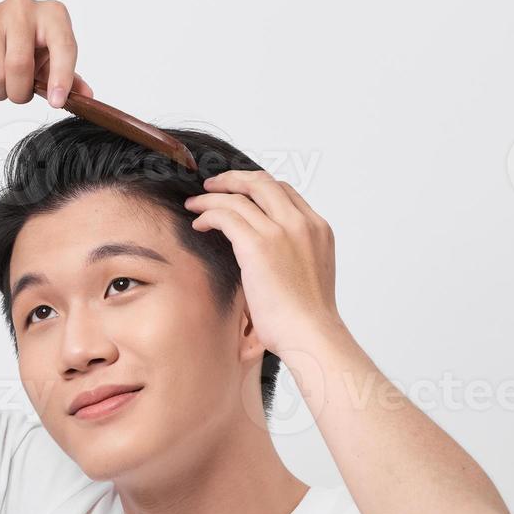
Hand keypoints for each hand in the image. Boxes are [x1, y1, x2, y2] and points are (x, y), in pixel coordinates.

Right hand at [0, 0, 93, 107]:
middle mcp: (23, 6)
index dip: (61, 77)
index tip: (57, 102)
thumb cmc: (19, 52)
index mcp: (52, 15)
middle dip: (18, 93)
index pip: (63, 46)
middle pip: (20, 64)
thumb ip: (67, 80)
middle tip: (17, 94)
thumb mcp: (46, 65)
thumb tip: (86, 96)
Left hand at [184, 170, 341, 353]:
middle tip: (212, 185)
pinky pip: (225, 215)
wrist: (311, 334)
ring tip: (195, 204)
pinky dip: (208, 214)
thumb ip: (292, 255)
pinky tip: (198, 224)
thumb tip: (266, 256)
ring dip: (212, 197)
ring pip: (239, 196)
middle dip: (232, 179)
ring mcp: (281, 231)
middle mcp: (301, 223)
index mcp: (318, 229)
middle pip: (262, 182)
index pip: (285, 192)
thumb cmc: (307, 319)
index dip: (257, 188)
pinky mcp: (258, 245)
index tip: (238, 194)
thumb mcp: (307, 275)